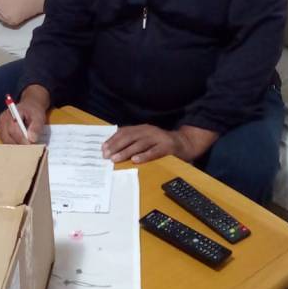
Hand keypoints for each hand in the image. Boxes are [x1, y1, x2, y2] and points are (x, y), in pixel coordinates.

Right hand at [0, 91, 47, 144]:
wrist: (29, 107)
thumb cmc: (33, 112)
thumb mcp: (38, 117)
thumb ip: (36, 127)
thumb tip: (32, 139)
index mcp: (11, 113)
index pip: (13, 130)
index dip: (21, 140)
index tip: (30, 146)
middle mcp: (3, 120)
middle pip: (7, 137)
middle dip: (18, 145)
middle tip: (29, 150)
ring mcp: (0, 127)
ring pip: (5, 142)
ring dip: (15, 147)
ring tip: (26, 149)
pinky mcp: (1, 133)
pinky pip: (5, 142)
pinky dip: (13, 146)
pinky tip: (21, 146)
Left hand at [102, 124, 218, 164]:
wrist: (184, 143)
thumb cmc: (161, 143)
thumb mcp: (146, 138)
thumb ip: (132, 141)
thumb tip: (112, 148)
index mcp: (142, 128)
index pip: (124, 132)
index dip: (113, 140)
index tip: (103, 148)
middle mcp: (149, 131)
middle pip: (129, 137)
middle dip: (116, 146)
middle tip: (106, 155)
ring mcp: (158, 138)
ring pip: (139, 144)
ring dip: (126, 151)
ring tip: (116, 159)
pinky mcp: (167, 147)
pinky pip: (154, 151)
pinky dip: (144, 155)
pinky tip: (135, 160)